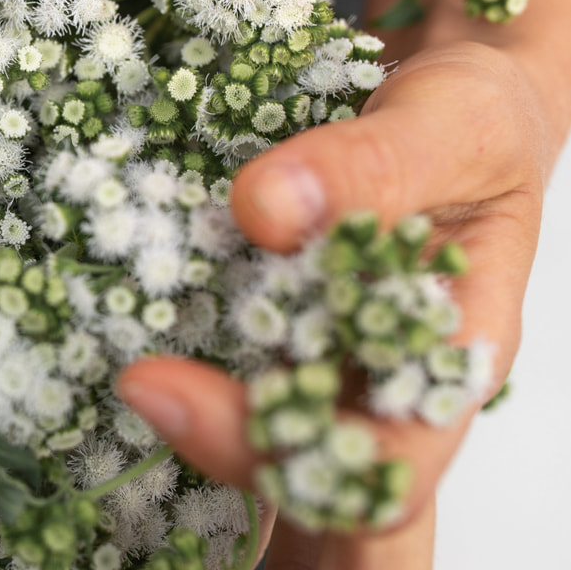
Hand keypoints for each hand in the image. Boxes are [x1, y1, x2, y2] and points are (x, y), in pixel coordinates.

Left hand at [117, 39, 546, 569]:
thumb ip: (375, 167)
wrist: (449, 99)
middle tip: (133, 380)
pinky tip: (107, 288)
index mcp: (446, 363)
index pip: (375, 471)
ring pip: (237, 409)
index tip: (167, 388)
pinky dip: (155, 319)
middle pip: (291, 459)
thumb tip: (265, 208)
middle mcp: (369, 377)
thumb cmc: (473, 124)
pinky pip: (204, 336)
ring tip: (97, 344)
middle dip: (209, 439)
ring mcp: (308, 347)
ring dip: (172, 390)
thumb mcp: (454, 126)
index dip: (278, 457)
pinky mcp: (257, 309)